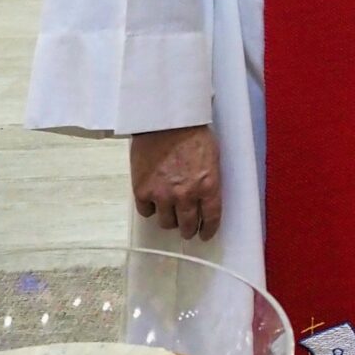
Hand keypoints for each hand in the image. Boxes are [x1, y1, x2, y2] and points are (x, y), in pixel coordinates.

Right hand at [130, 125, 221, 240]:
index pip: (211, 217)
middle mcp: (186, 195)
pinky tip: (153, 202)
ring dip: (169, 220)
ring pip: (166, 222)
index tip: (205, 234)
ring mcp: (162, 195)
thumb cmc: (193, 132)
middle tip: (187, 229)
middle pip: (187, 226)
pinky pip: (146, 212)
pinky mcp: (142, 191)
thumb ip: (209, 179)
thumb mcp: (212, 156)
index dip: (208, 229)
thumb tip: (207, 196)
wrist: (164, 121)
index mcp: (208, 185)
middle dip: (188, 230)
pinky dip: (150, 209)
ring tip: (170, 214)